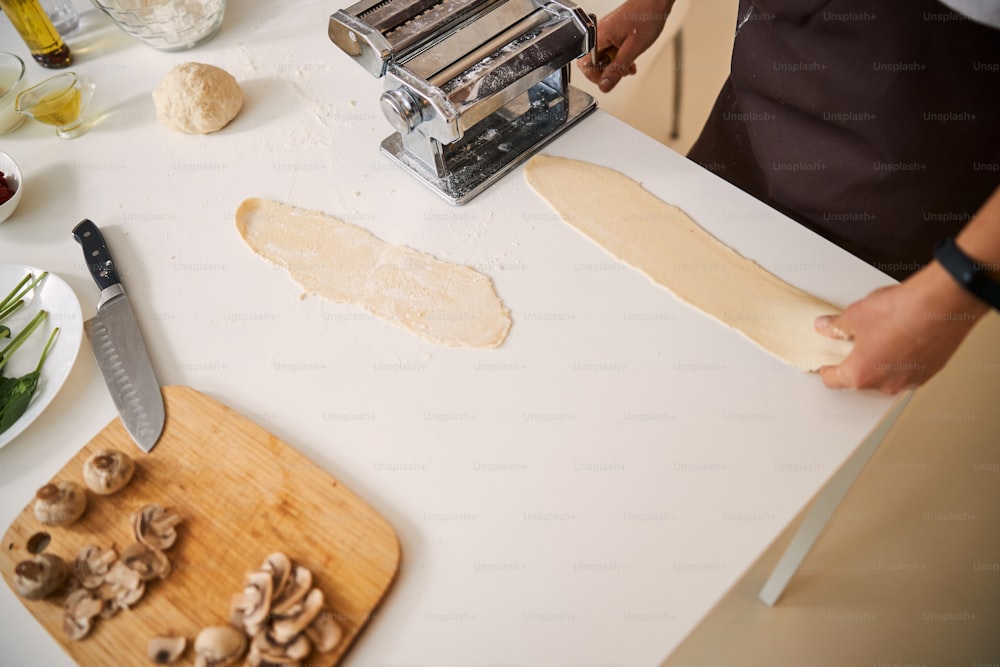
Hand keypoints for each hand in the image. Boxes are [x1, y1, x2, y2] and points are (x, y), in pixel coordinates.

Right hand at [577, 0, 674, 91]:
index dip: (595, 76)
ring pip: (602, 57)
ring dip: (614, 66)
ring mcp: (604, 32)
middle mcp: (598, 33)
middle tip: (620, 72)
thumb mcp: (633, 49)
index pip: (584, 64)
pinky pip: (609, 50)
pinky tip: (628, 59)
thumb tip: (605, 86)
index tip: (608, 81)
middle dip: (607, 71)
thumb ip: (617, 69)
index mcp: (599, 36)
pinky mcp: (611, 32)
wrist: (656, 2)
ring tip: (628, 66)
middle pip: (592, 62)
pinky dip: (618, 58)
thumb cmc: (646, 17)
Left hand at [814, 263, 987, 393]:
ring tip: (882, 336)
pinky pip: (908, 370)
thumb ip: (836, 326)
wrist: (941, 304)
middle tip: (855, 344)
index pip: (833, 381)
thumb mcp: (856, 315)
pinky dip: (902, 359)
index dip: (826, 370)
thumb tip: (825, 327)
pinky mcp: (930, 372)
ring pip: (886, 376)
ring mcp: (910, 380)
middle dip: (856, 363)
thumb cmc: (901, 312)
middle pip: (861, 380)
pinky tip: (903, 339)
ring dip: (881, 363)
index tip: (826, 364)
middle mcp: (885, 384)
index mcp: (861, 374)